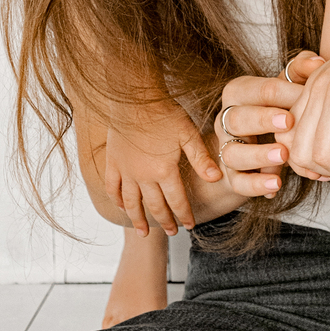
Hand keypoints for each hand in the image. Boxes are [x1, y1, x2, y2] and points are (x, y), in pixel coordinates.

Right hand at [104, 104, 220, 235]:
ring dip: (139, 220)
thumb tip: (217, 178)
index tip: (190, 226)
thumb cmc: (164, 112)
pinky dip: (117, 201)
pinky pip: (113, 188)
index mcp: (164, 170)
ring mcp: (126, 171)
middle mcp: (144, 176)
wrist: (134, 97)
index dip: (184, 215)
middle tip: (172, 232)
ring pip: (132, 203)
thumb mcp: (188, 134)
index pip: (177, 201)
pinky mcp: (113, 163)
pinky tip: (122, 208)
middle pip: (155, 206)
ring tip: (143, 233)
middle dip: (165, 221)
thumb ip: (201, 158)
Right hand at [213, 76, 296, 199]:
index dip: (281, 93)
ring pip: (231, 153)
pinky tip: (276, 185)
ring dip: (257, 155)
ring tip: (284, 156)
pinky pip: (237, 182)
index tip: (304, 96)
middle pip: (235, 118)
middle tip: (288, 122)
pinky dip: (255, 185)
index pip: (256, 90)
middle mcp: (227, 119)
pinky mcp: (232, 175)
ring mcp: (227, 148)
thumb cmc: (281, 106)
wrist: (263, 140)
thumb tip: (319, 62)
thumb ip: (302, 70)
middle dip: (261, 120)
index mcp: (239, 93)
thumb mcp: (290, 85)